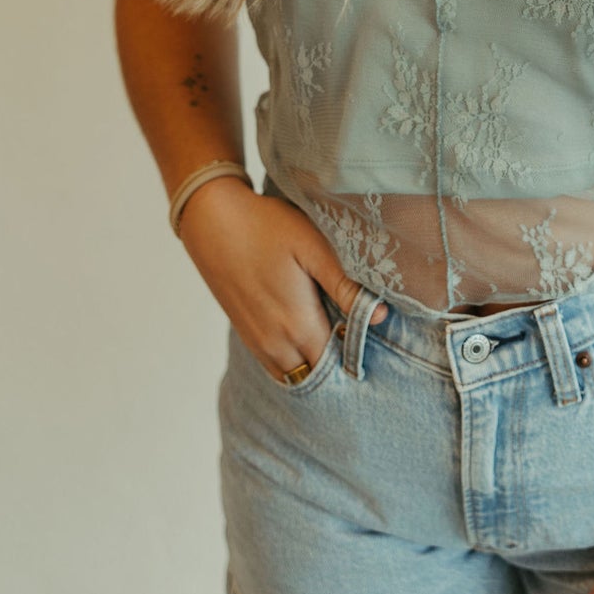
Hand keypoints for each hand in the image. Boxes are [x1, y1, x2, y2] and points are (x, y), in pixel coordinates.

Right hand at [176, 177, 387, 379]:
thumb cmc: (266, 227)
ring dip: (313, 363)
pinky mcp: (244, 331)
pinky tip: (304, 332)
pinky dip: (292, 358)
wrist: (212, 219)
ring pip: (292, 373)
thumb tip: (382, 316)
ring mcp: (256, 341)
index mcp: (298, 325)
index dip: (357, 355)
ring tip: (333, 336)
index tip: (371, 339)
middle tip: (357, 338)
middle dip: (337, 364)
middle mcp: (276, 344)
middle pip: (315, 373)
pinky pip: (273, 364)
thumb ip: (346, 286)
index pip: (337, 364)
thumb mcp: (313, 248)